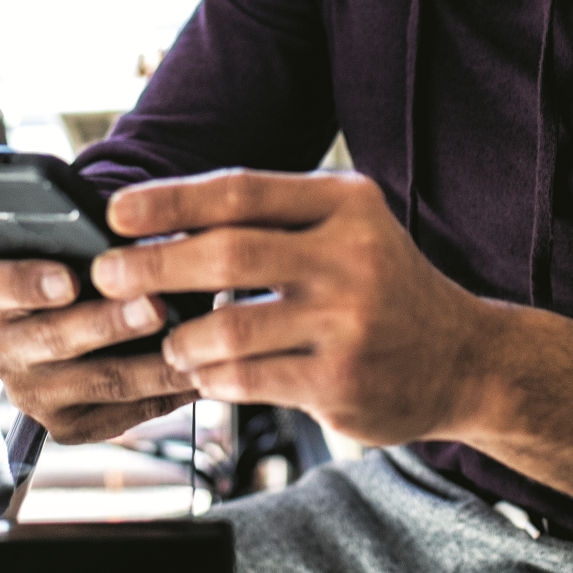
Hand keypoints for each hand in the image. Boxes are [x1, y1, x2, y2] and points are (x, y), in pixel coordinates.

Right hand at [0, 257, 198, 443]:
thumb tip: (146, 242)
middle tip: (155, 306)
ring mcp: (30, 394)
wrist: (81, 326)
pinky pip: (123, 414)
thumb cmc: (83, 269)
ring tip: (192, 345)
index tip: (69, 279)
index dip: (29, 282)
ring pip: (97, 382)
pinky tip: (198, 373)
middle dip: (108, 323)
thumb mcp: (75, 248)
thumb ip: (95, 246)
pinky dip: (167, 393)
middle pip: (52, 338)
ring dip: (150, 365)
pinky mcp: (66, 427)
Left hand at [94, 169, 487, 445]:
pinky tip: (204, 372)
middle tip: (107, 275)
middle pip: (228, 255)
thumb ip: (271, 220)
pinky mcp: (342, 381)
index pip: (241, 192)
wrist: (465, 357)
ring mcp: (349, 322)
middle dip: (154, 264)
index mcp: (345, 203)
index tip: (115, 212)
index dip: (170, 200)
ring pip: (231, 327)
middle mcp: (352, 256)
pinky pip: (250, 378)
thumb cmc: (381, 284)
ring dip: (181, 336)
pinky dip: (213, 376)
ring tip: (167, 339)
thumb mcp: (344, 228)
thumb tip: (161, 221)